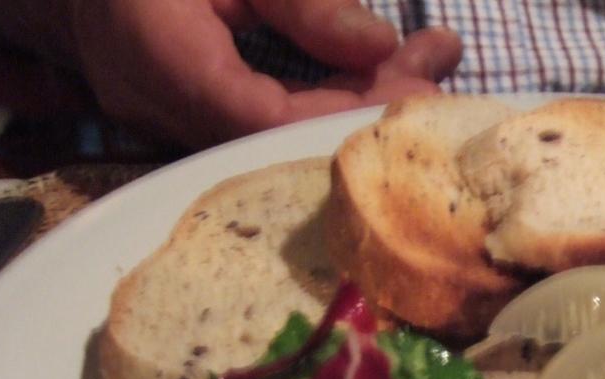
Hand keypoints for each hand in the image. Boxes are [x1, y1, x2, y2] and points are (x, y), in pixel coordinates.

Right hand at [63, 0, 461, 146]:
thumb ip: (301, 2)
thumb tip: (379, 45)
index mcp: (163, 58)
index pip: (269, 120)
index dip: (348, 117)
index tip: (418, 92)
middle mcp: (163, 109)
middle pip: (287, 140)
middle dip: (370, 108)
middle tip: (441, 71)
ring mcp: (171, 122)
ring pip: (283, 135)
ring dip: (357, 100)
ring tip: (429, 58)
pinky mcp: (186, 119)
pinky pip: (267, 126)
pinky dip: (325, 99)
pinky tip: (380, 69)